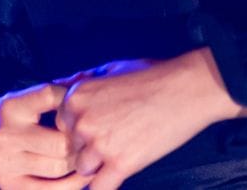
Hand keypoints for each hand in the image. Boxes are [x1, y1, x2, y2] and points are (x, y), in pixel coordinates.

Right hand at [0, 82, 84, 187]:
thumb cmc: (13, 119)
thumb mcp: (25, 99)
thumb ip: (57, 92)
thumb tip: (89, 78)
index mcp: (10, 107)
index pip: (50, 95)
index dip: (71, 101)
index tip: (79, 109)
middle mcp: (6, 135)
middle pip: (61, 142)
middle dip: (80, 143)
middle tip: (89, 142)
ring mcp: (7, 164)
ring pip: (60, 168)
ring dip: (79, 165)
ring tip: (86, 158)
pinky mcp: (12, 187)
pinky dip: (73, 185)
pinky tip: (79, 177)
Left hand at [54, 49, 246, 188]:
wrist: (185, 90)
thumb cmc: (151, 76)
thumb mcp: (109, 69)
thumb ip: (83, 82)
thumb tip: (64, 86)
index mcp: (76, 97)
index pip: (61, 125)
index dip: (77, 130)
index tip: (94, 130)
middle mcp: (81, 121)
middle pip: (71, 148)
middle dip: (87, 148)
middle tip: (111, 142)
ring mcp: (100, 144)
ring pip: (83, 169)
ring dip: (97, 168)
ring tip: (117, 157)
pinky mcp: (122, 164)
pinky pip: (100, 188)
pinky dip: (105, 187)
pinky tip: (115, 179)